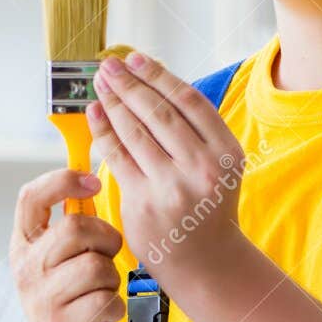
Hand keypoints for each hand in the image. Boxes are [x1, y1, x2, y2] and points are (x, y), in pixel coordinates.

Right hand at [9, 167, 125, 321]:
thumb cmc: (71, 302)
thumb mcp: (60, 262)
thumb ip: (72, 227)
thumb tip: (95, 183)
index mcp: (24, 245)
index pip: (30, 197)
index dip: (63, 180)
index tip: (92, 182)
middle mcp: (26, 269)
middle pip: (76, 228)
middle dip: (106, 239)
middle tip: (108, 255)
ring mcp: (42, 299)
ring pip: (97, 266)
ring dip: (112, 278)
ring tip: (102, 292)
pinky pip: (107, 300)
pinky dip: (115, 308)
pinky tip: (102, 317)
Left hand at [87, 51, 249, 280]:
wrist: (207, 263)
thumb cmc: (206, 206)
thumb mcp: (219, 166)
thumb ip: (195, 131)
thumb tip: (152, 83)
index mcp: (227, 152)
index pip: (189, 101)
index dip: (159, 75)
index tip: (135, 59)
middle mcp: (203, 168)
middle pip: (159, 113)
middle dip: (129, 84)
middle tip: (108, 65)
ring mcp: (173, 187)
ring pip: (135, 132)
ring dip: (113, 102)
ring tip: (100, 85)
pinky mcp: (144, 202)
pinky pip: (118, 157)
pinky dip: (103, 131)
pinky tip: (95, 113)